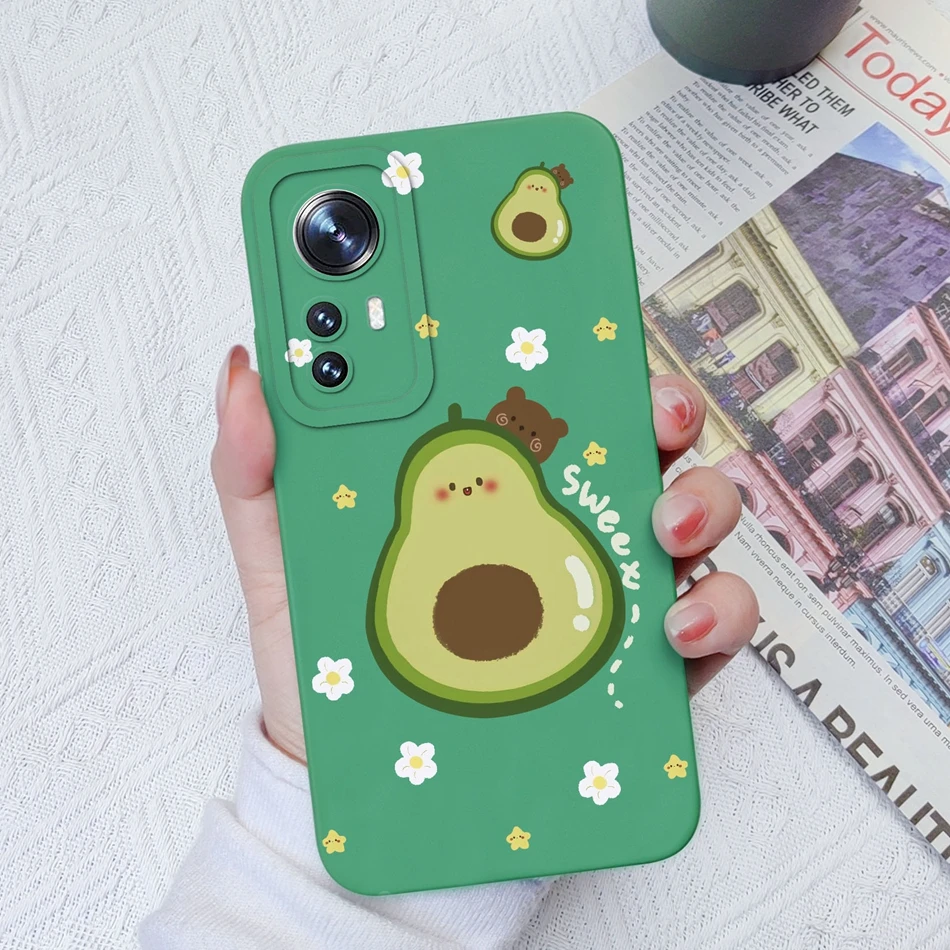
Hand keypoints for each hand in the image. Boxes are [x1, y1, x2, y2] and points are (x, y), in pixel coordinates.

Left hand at [211, 346, 758, 762]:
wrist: (355, 779)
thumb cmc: (330, 661)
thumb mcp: (281, 559)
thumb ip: (258, 468)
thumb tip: (249, 367)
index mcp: (491, 480)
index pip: (549, 392)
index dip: (576, 344)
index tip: (583, 309)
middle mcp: (565, 518)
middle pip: (639, 438)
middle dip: (663, 407)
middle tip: (649, 412)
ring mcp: (610, 586)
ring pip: (694, 514)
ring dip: (701, 503)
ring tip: (663, 528)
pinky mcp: (641, 663)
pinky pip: (710, 622)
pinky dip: (717, 614)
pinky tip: (675, 628)